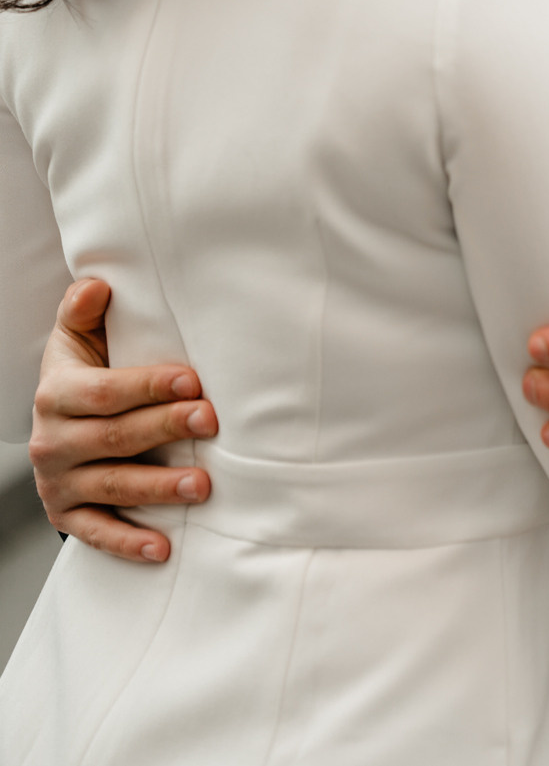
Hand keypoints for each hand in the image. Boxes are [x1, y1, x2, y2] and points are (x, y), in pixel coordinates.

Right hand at [30, 279, 216, 562]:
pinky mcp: (67, 515)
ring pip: (113, 486)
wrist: (57, 420)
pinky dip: (130, 543)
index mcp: (57, 393)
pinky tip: (163, 547)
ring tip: (203, 485)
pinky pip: (98, 533)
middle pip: (115, 437)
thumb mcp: (76, 337)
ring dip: (159, 487)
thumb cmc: (83, 372)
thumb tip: (97, 285)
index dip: (148, 386)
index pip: (105, 392)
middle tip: (210, 421)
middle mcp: (53, 441)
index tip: (192, 381)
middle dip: (165, 428)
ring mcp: (59, 483)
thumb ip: (83, 310)